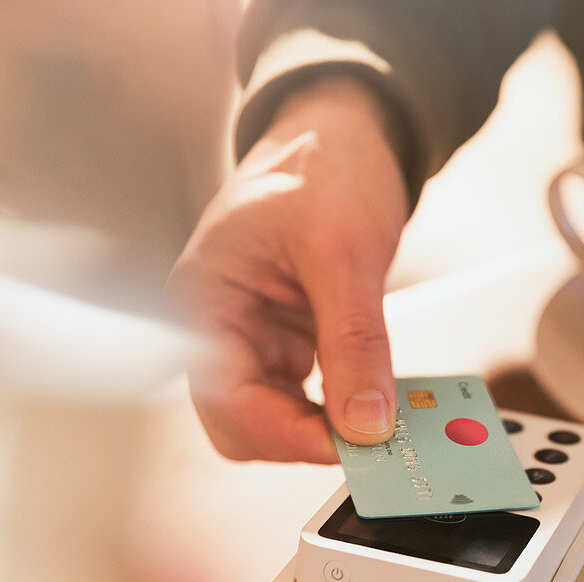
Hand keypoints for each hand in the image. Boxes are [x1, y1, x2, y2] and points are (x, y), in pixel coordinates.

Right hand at [168, 77, 407, 462]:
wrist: (344, 133)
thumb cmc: (323, 165)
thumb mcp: (343, 254)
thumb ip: (354, 343)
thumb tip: (365, 421)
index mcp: (203, 298)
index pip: (223, 395)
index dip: (283, 432)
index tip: (346, 446)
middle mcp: (220, 324)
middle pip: (242, 420)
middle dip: (301, 438)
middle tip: (368, 446)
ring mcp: (254, 335)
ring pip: (275, 415)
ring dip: (324, 427)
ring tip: (380, 429)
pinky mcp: (288, 338)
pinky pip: (307, 393)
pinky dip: (340, 405)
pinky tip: (374, 405)